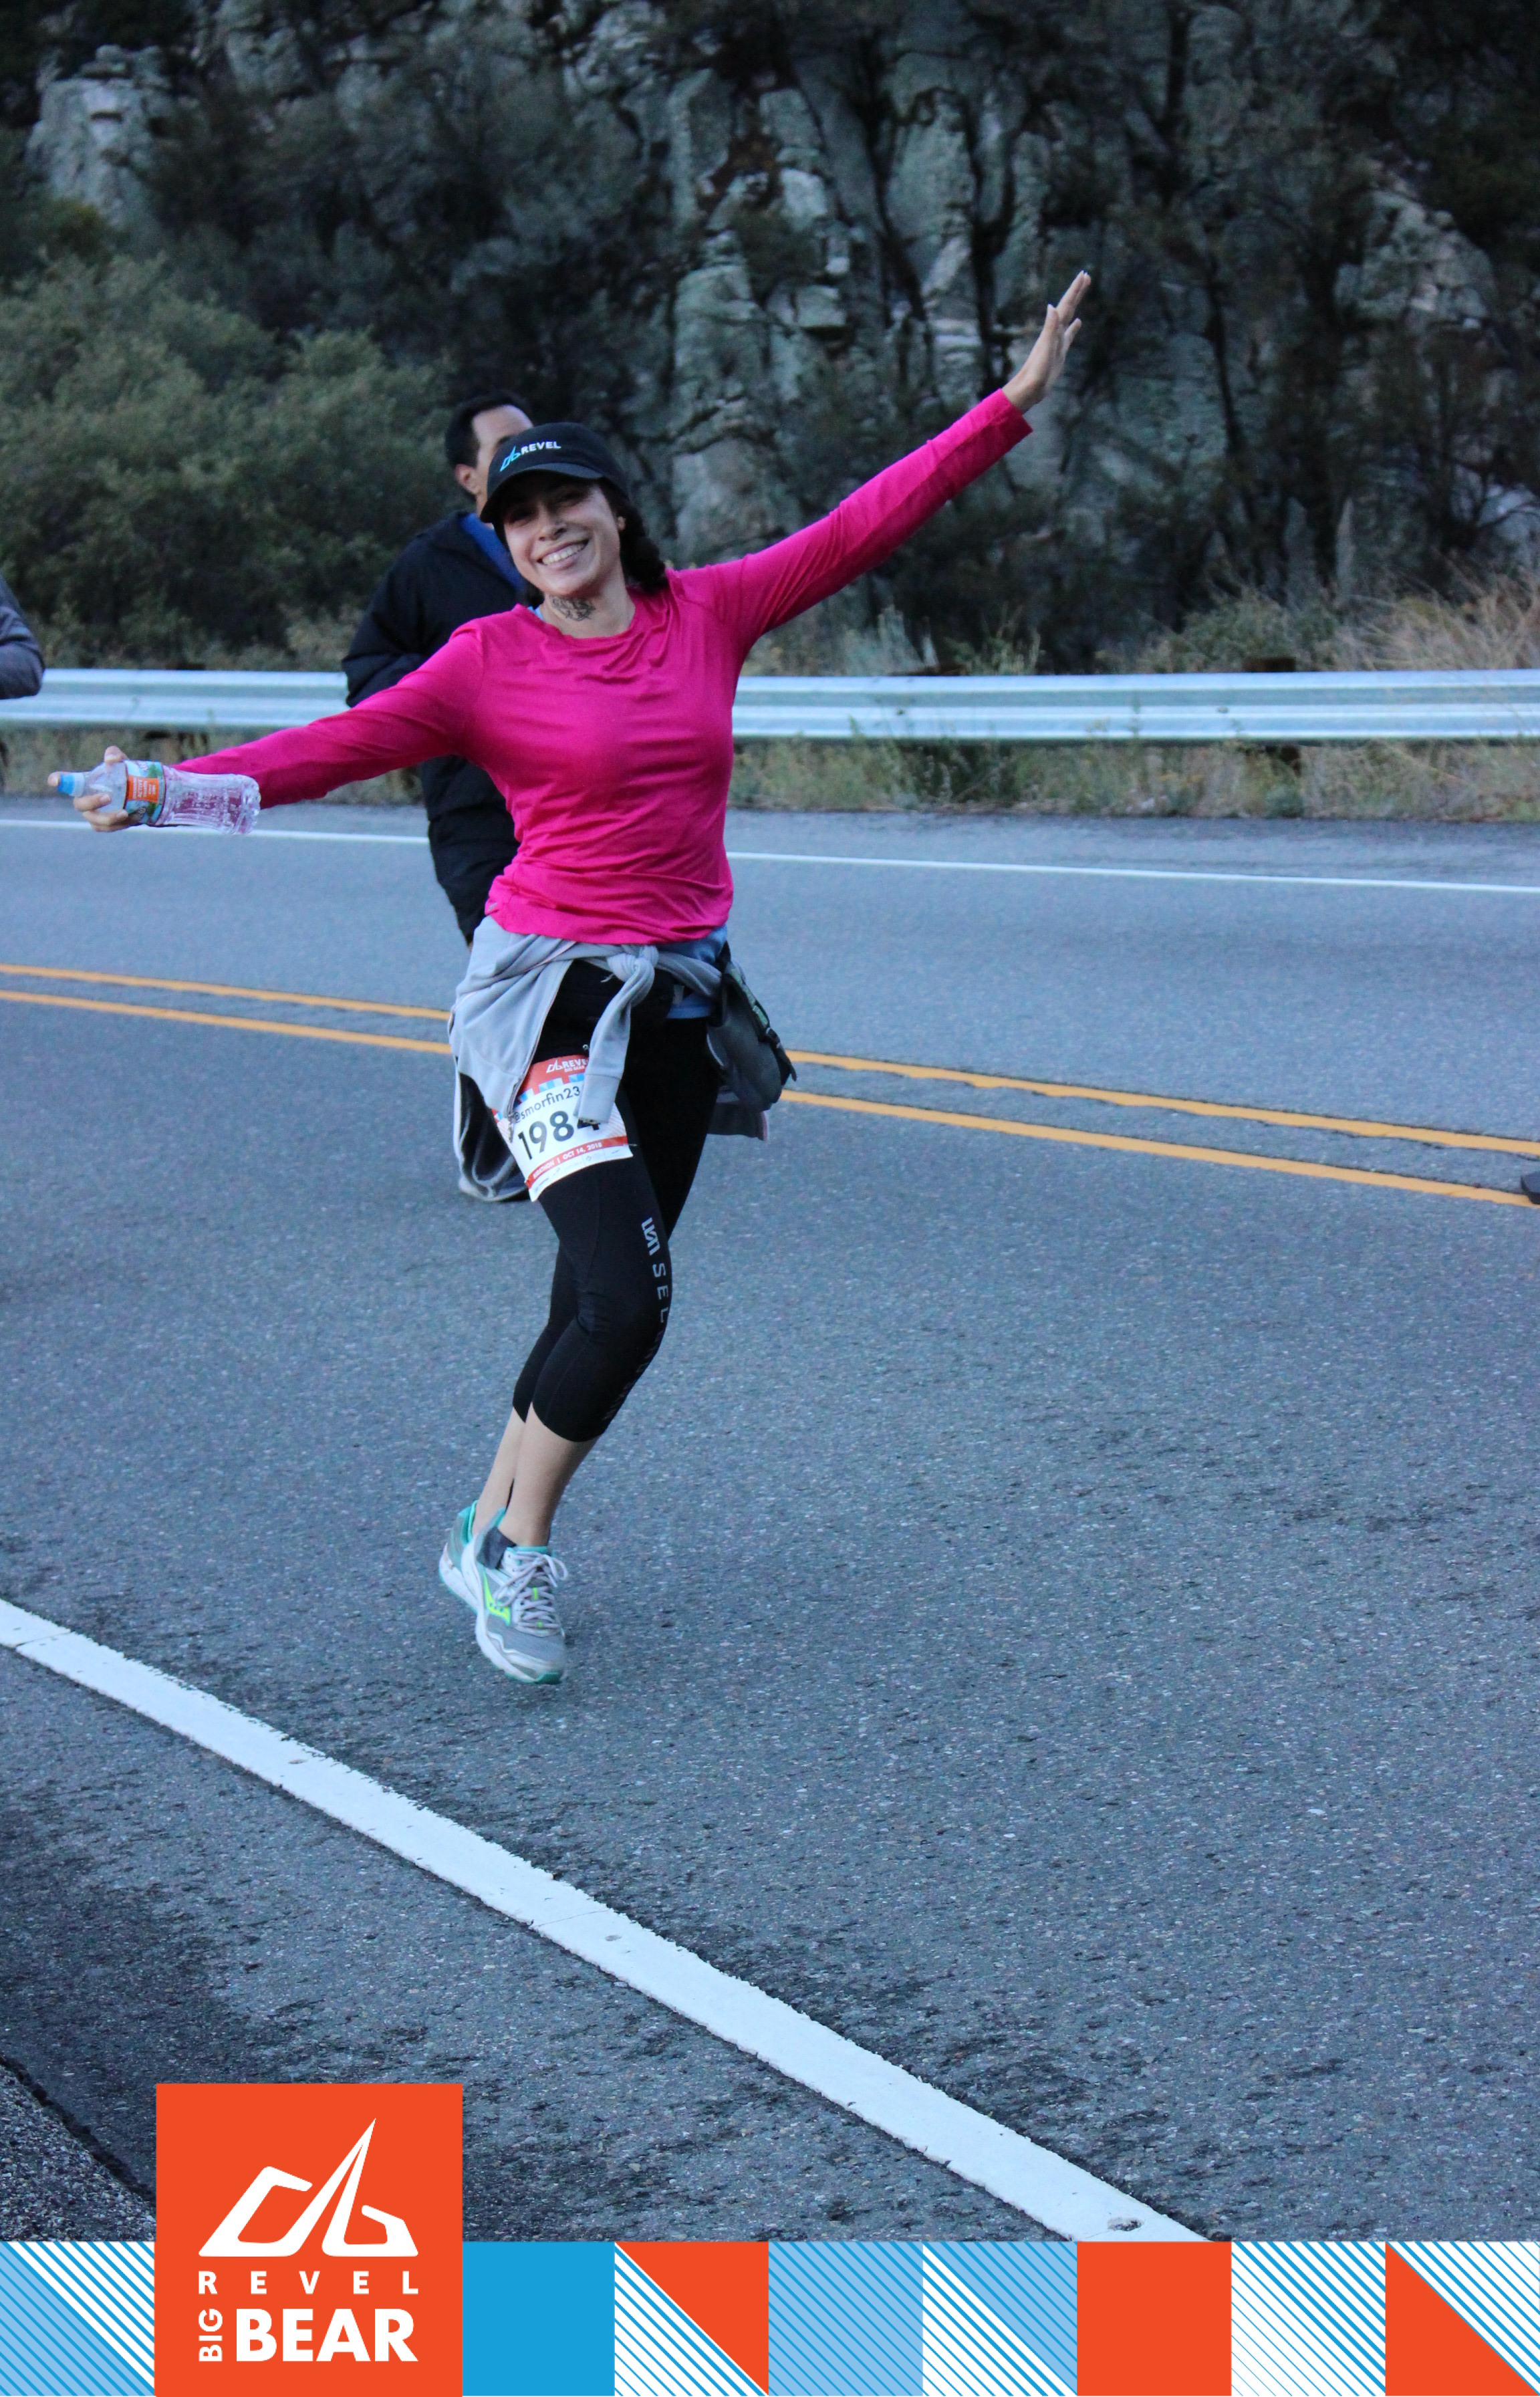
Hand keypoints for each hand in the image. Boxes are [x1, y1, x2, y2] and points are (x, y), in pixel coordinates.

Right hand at [49, 743, 130, 830]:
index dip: (58, 780)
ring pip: (94, 820)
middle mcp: (85, 800)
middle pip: (80, 804)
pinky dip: (119, 824)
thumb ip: (115, 754)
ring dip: (108, 818)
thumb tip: (110, 759)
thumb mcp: (122, 763)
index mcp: (85, 783)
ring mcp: (93, 815)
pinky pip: (107, 828)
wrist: (141, 797)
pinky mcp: (104, 825)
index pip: (67, 782)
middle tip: (108, 796)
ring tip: (125, 812)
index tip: (54, 781)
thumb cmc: (124, 776)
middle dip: (92, 802)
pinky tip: (131, 817)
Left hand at [1004, 272, 1090, 414]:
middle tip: (1086, 275)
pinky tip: (1078, 322)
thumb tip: (1052, 307)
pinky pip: (1069, 335)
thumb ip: (1049, 328)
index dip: (1075, 290)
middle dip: (1077, 291)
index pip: (1066, 304)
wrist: (1029, 388)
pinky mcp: (1060, 352)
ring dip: (1076, 304)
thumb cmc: (1036, 371)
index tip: (1084, 274)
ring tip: (1082, 291)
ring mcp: (1058, 341)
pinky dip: (1074, 327)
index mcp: (1052, 329)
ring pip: (1069, 317)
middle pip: (1068, 306)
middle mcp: (1055, 332)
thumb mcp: (1045, 348)